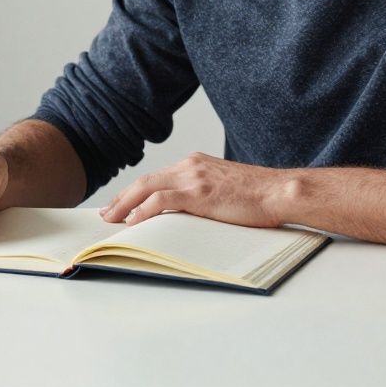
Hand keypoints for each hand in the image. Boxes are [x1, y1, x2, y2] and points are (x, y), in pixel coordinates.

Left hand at [98, 152, 286, 228]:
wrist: (279, 191)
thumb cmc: (259, 195)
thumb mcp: (224, 188)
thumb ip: (203, 193)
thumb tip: (187, 213)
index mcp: (197, 163)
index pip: (158, 177)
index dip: (136, 191)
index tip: (122, 204)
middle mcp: (191, 165)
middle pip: (146, 180)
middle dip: (123, 198)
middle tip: (107, 213)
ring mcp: (194, 177)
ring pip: (148, 188)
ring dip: (125, 205)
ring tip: (112, 220)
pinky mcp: (198, 193)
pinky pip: (161, 201)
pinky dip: (143, 211)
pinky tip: (133, 223)